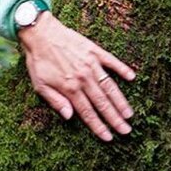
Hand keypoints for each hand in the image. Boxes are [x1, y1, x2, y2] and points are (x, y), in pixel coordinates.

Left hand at [18, 12, 135, 140]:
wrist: (39, 33)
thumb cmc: (38, 61)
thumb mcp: (39, 85)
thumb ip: (55, 101)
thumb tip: (70, 117)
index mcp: (69, 88)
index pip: (87, 112)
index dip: (99, 126)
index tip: (109, 137)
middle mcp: (83, 78)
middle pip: (102, 103)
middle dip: (115, 119)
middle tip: (126, 131)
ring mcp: (90, 64)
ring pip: (109, 86)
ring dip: (120, 101)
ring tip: (130, 114)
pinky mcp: (94, 51)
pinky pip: (111, 61)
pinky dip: (122, 69)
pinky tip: (132, 77)